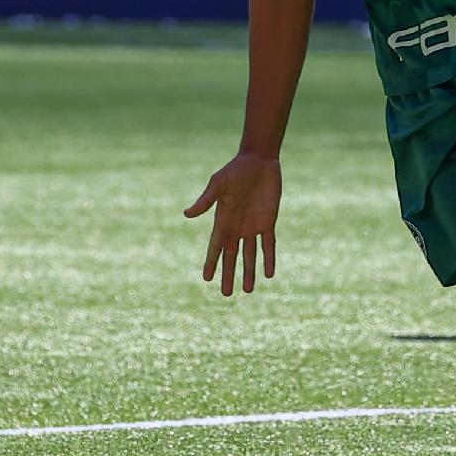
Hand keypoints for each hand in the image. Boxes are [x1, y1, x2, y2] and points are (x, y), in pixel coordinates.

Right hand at [185, 152, 281, 295]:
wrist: (259, 161)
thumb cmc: (235, 170)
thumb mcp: (218, 184)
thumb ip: (206, 200)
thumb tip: (186, 214)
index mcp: (223, 220)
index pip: (216, 247)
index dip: (211, 262)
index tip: (206, 278)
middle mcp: (237, 227)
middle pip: (232, 256)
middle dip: (229, 274)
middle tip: (227, 294)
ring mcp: (253, 226)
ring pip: (250, 254)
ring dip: (249, 271)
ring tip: (247, 290)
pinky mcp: (268, 221)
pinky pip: (269, 244)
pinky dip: (269, 258)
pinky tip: (269, 273)